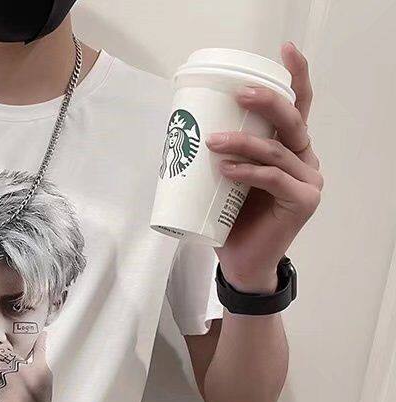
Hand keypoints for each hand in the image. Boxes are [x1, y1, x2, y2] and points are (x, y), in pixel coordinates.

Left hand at [206, 41, 322, 291]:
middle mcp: (303, 159)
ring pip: (277, 150)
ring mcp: (307, 180)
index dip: (294, 77)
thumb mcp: (224, 180)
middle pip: (292, 120)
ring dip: (243, 142)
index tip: (285, 50)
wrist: (240, 263)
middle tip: (239, 95)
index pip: (297, 107)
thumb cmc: (230, 221)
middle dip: (266, 101)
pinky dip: (249, 172)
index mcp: (289, 149)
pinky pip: (274, 178)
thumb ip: (221, 155)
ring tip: (213, 143)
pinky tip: (227, 170)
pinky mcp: (302, 201)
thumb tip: (182, 131)